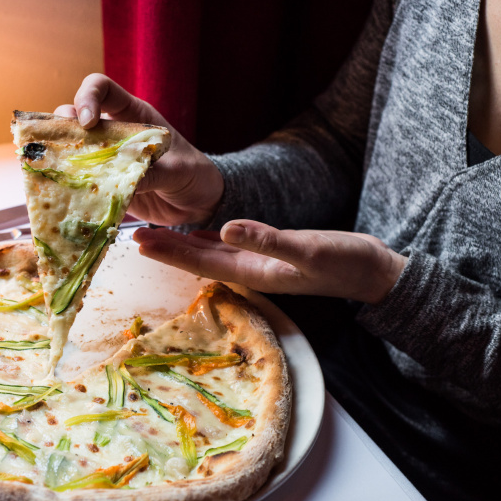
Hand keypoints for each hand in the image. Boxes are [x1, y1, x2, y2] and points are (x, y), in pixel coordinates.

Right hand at [54, 73, 223, 225]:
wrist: (199, 204)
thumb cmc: (195, 174)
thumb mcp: (179, 170)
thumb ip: (155, 172)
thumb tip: (128, 179)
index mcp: (134, 116)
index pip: (103, 89)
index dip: (89, 97)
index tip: (88, 121)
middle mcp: (114, 133)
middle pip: (74, 116)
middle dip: (62, 126)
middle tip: (60, 146)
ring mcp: (106, 159)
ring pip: (71, 149)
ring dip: (60, 157)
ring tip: (57, 170)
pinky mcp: (105, 184)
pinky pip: (80, 181)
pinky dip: (70, 186)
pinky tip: (66, 194)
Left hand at [133, 220, 407, 304]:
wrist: (371, 271)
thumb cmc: (344, 262)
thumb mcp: (307, 249)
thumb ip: (268, 240)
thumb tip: (226, 229)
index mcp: (252, 271)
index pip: (199, 262)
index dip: (168, 252)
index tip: (138, 241)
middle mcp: (248, 269)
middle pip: (195, 259)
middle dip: (164, 248)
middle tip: (130, 233)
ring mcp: (257, 263)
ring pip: (207, 252)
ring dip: (179, 243)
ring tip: (152, 231)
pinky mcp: (267, 253)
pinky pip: (226, 246)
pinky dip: (205, 239)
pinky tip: (195, 232)